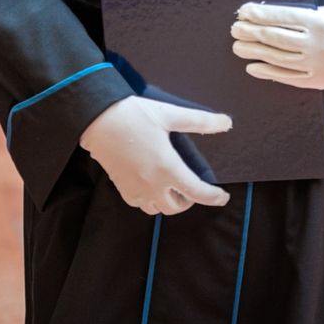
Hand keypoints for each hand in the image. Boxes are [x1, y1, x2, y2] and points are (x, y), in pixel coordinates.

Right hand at [80, 96, 231, 215]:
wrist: (97, 120)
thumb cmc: (134, 115)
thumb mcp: (169, 114)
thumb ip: (200, 120)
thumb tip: (226, 122)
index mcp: (167, 168)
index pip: (197, 192)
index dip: (213, 197)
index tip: (223, 197)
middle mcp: (153, 184)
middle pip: (177, 207)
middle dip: (189, 201)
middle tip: (193, 188)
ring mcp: (136, 190)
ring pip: (159, 209)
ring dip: (170, 203)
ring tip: (173, 187)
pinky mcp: (123, 189)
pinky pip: (142, 205)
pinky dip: (152, 201)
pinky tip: (153, 185)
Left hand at [231, 3, 323, 90]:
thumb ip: (300, 17)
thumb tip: (263, 19)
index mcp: (322, 22)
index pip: (283, 16)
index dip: (260, 14)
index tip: (243, 11)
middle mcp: (320, 45)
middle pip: (277, 38)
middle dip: (252, 33)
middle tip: (235, 29)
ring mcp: (320, 66)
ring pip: (279, 58)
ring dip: (254, 52)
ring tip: (238, 46)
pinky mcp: (320, 82)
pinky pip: (288, 78)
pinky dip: (268, 72)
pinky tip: (253, 67)